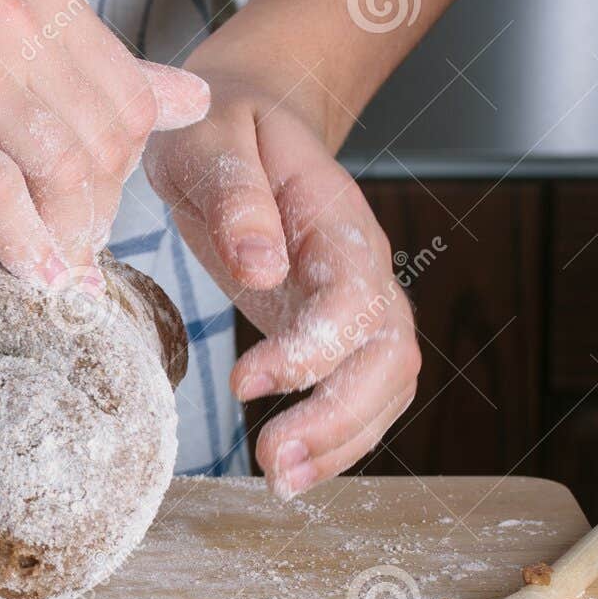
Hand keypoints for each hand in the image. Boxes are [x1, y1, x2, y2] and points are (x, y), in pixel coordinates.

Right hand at [0, 0, 211, 285]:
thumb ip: (90, 72)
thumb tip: (192, 99)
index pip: (130, 101)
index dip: (122, 173)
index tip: (87, 212)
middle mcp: (10, 15)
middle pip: (104, 141)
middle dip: (97, 214)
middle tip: (68, 253)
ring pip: (61, 167)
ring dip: (65, 237)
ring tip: (51, 272)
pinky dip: (22, 244)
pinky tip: (26, 274)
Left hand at [145, 61, 420, 497]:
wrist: (244, 118)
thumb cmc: (219, 124)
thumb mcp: (209, 138)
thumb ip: (235, 196)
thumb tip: (262, 267)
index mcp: (335, 218)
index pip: (352, 298)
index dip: (310, 349)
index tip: (242, 382)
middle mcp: (360, 266)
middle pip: (389, 355)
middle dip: (339, 418)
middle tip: (273, 464)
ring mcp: (354, 301)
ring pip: (385, 385)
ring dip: (341, 442)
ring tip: (280, 481)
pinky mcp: (331, 329)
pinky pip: (357, 392)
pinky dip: (334, 439)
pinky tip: (291, 468)